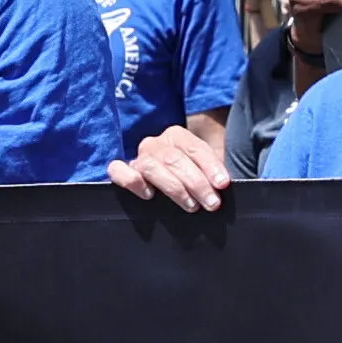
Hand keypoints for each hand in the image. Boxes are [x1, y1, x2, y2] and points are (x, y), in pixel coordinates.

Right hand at [110, 128, 232, 212]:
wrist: (171, 182)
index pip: (195, 148)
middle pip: (175, 159)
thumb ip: (213, 174)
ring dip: (174, 187)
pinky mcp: (121, 171)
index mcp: (177, 136)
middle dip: (196, 182)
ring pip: (152, 167)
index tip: (222, 184)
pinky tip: (148, 195)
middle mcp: (155, 144)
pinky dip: (131, 181)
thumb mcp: (204, 172)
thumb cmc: (190, 179)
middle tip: (211, 203)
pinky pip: (118, 170)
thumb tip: (223, 186)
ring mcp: (138, 158)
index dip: (210, 166)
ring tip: (191, 206)